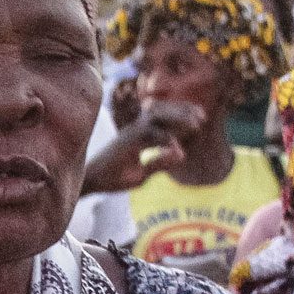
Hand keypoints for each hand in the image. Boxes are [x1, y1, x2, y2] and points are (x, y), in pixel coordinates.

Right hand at [89, 100, 206, 192]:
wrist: (91, 183)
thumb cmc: (113, 178)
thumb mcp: (142, 173)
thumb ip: (160, 163)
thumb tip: (183, 154)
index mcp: (139, 134)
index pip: (162, 118)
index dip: (181, 114)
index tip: (200, 118)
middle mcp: (134, 129)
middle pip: (160, 110)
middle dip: (182, 110)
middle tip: (202, 116)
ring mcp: (129, 134)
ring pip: (155, 117)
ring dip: (176, 118)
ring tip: (196, 124)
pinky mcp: (124, 143)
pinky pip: (147, 135)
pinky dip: (163, 139)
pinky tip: (176, 146)